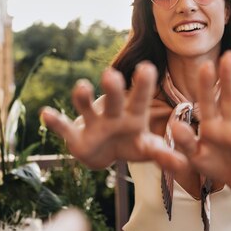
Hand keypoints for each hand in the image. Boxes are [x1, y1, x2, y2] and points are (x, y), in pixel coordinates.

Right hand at [41, 62, 185, 170]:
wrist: (107, 154)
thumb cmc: (132, 144)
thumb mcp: (148, 149)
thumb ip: (164, 155)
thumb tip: (184, 164)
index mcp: (134, 115)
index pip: (140, 98)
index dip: (142, 84)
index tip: (146, 66)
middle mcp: (114, 115)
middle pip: (114, 100)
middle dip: (114, 89)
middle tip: (112, 73)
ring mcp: (94, 124)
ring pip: (87, 108)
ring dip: (83, 99)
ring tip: (81, 87)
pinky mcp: (76, 138)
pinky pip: (65, 129)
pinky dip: (56, 122)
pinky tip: (45, 113)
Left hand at [170, 51, 230, 194]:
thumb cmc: (214, 165)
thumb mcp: (194, 157)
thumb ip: (184, 142)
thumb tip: (174, 124)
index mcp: (212, 127)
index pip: (207, 102)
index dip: (207, 86)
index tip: (205, 65)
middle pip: (230, 100)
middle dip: (228, 80)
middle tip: (228, 56)